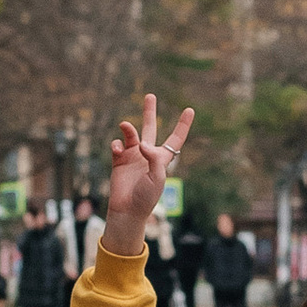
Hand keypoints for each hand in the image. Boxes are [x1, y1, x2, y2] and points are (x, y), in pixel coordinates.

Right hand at [102, 92, 193, 253]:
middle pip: (150, 128)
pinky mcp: (119, 161)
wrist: (127, 210)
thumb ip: (153, 158)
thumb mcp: (158, 178)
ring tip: (125, 126)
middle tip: (150, 95)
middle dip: (149, 112)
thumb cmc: (147, 197)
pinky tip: (117, 150)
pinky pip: (117, 146)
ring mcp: (132, 156)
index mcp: (162, 159)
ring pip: (131, 134)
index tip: (189, 110)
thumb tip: (142, 143)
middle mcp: (147, 154)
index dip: (182, 125)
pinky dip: (117, 144)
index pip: (175, 138)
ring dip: (128, 128)